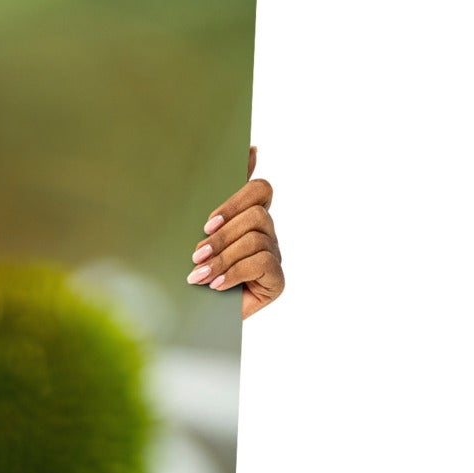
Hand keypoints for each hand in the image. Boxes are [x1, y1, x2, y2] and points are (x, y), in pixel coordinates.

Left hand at [187, 147, 283, 318]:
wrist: (196, 319)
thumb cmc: (196, 272)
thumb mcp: (196, 237)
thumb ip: (212, 204)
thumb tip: (245, 153)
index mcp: (248, 217)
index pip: (260, 189)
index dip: (237, 199)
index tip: (208, 222)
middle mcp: (266, 233)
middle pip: (257, 214)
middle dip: (222, 235)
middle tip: (196, 255)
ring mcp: (274, 256)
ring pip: (256, 239)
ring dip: (223, 257)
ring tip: (199, 276)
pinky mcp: (277, 280)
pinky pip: (262, 263)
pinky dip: (234, 273)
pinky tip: (216, 286)